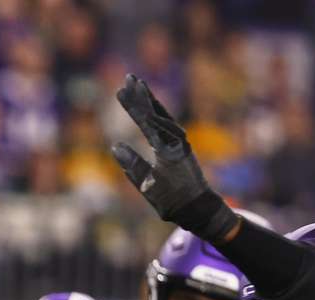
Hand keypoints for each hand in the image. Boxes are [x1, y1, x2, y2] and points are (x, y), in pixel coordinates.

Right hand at [110, 74, 238, 243]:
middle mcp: (176, 140)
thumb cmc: (172, 200)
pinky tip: (150, 106)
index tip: (121, 90)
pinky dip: (157, 111)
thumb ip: (133, 166)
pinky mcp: (180, 144)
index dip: (133, 105)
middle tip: (129, 77)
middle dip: (141, 95)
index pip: (146, 121)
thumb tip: (116, 146)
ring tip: (138, 84)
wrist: (198, 206)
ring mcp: (180, 141)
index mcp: (167, 149)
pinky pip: (166, 122)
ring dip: (149, 99)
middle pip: (156, 112)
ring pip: (162, 114)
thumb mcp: (148, 187)